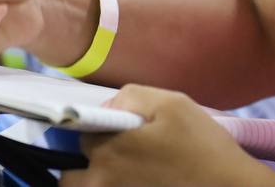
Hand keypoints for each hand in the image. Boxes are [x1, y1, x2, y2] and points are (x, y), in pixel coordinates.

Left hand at [64, 86, 274, 186]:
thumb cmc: (203, 147)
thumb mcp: (173, 103)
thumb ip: (131, 96)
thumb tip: (108, 107)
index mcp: (108, 152)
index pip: (81, 134)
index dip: (98, 127)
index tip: (117, 130)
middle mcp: (103, 184)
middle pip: (71, 176)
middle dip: (85, 164)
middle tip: (116, 157)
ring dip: (96, 181)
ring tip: (129, 171)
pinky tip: (144, 180)